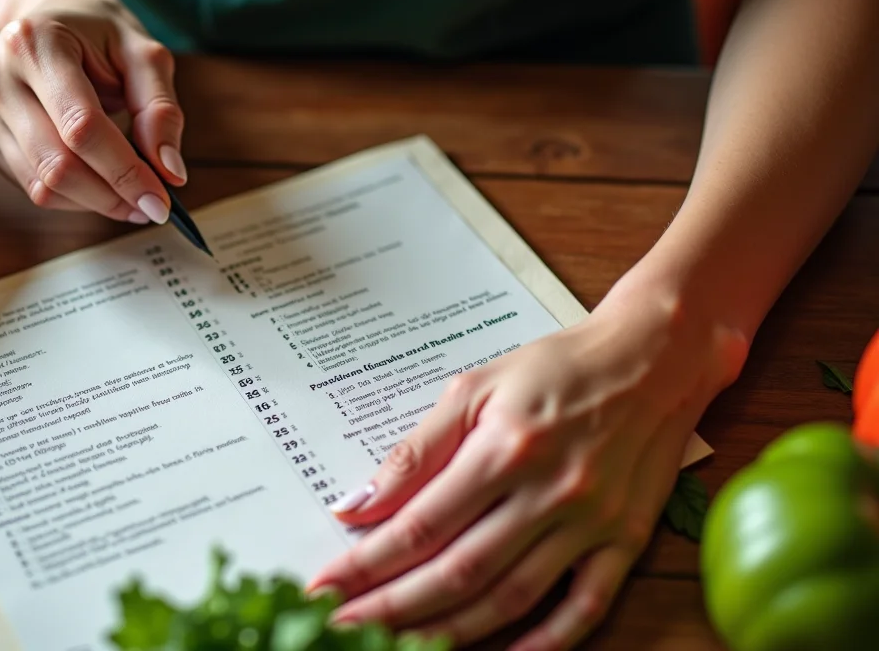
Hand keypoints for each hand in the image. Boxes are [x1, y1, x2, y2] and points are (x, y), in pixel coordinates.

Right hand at [0, 0, 184, 223]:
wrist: (49, 11)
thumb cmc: (99, 32)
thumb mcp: (144, 55)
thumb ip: (161, 110)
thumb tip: (170, 172)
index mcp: (36, 43)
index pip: (82, 127)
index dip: (124, 172)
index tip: (160, 202)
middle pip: (58, 165)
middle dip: (112, 196)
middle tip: (151, 206)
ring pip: (42, 185)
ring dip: (95, 201)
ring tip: (129, 193)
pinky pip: (30, 186)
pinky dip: (71, 195)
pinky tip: (96, 178)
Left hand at [306, 287, 746, 649]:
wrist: (653, 357)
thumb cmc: (556, 368)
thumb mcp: (474, 387)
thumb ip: (416, 451)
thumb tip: (357, 503)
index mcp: (504, 448)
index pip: (421, 525)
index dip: (367, 564)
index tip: (325, 587)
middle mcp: (548, 492)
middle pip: (458, 571)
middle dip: (393, 608)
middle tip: (343, 628)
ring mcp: (591, 523)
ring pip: (511, 597)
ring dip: (451, 631)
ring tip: (400, 646)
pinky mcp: (625, 541)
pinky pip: (585, 607)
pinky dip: (546, 642)